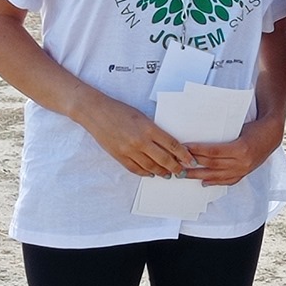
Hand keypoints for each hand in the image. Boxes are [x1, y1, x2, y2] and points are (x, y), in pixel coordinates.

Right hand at [78, 94, 197, 177]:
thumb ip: (154, 131)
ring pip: (150, 167)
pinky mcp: (119, 156)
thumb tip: (168, 145)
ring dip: (161, 172)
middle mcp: (140, 141)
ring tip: (168, 175)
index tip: (190, 160)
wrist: (95, 112)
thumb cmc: (119, 110)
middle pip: (164, 159)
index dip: (184, 155)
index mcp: (148, 128)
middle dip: (175, 167)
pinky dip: (145, 173)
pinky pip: (135, 169)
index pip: (172, 145)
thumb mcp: (142, 117)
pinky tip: (151, 174)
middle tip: (181, 171)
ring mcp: (129, 150)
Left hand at [184, 116, 284, 185]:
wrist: (272, 134)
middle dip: (194, 164)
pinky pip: (227, 181)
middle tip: (178, 162)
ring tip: (185, 175)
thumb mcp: (239, 127)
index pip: (213, 152)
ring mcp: (244, 170)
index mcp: (241, 148)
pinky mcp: (245, 173)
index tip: (183, 148)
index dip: (197, 151)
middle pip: (212, 165)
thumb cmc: (254, 127)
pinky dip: (215, 182)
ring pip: (217, 176)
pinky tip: (203, 182)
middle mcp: (242, 162)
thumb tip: (200, 138)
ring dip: (199, 176)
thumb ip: (222, 135)